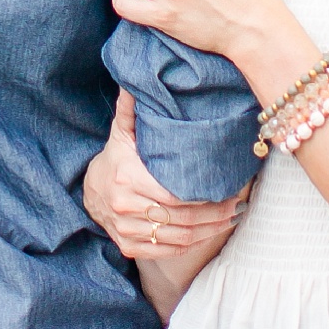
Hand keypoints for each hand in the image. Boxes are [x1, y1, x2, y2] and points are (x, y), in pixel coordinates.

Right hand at [82, 93, 247, 260]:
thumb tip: (136, 77)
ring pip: (178, 238)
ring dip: (209, 231)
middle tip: (238, 204)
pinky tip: (210, 233)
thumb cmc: (114, 158)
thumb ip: (131, 107)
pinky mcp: (130, 247)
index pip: (173, 194)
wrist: (90, 193)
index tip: (227, 188)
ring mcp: (128, 231)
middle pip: (180, 218)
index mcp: (127, 177)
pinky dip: (192, 245)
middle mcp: (126, 207)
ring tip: (232, 217)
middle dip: (214, 214)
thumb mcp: (121, 131)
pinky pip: (168, 250)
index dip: (203, 196)